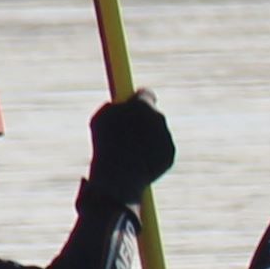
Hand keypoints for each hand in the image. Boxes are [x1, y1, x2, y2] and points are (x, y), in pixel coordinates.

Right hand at [80, 92, 177, 213]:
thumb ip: (112, 108)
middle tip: (128, 132)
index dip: (138, 99)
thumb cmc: (105, 145)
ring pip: (156, 135)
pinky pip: (160, 151)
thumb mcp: (100, 120)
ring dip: (145, 140)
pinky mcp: (170, 154)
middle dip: (142, 121)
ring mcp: (166, 136)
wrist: (120, 174)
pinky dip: (151, 156)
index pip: (146, 94)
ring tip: (127, 153)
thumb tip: (118, 105)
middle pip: (152, 115)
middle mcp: (159, 117)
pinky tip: (137, 163)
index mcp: (142, 105)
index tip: (132, 104)